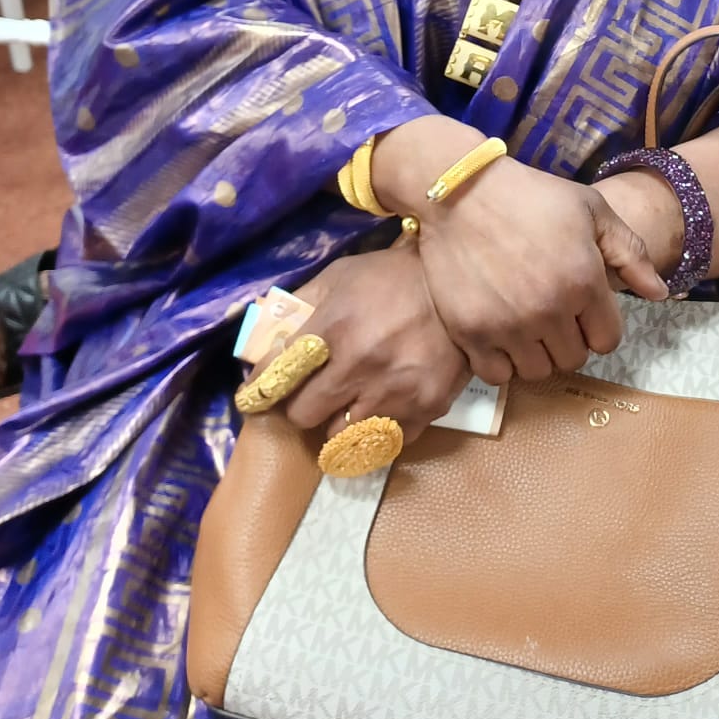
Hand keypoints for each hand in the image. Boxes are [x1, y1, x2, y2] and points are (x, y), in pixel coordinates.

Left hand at [282, 241, 471, 444]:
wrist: (462, 286)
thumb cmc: (392, 278)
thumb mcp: (340, 276)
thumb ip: (299, 305)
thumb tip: (262, 338)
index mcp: (334, 328)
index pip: (277, 377)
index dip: (262, 389)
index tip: (257, 396)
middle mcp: (361, 365)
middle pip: (305, 416)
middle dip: (302, 406)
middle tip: (312, 395)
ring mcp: (396, 391)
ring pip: (342, 437)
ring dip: (339, 423)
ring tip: (348, 404)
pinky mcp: (427, 407)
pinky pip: (386, 441)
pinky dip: (379, 431)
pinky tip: (382, 408)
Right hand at [423, 162, 666, 382]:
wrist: (462, 191)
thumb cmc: (531, 196)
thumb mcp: (591, 209)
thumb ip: (631, 253)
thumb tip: (660, 294)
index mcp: (584, 281)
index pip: (607, 340)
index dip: (599, 326)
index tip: (583, 309)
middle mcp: (548, 310)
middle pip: (573, 358)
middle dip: (569, 339)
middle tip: (553, 313)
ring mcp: (507, 325)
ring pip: (537, 371)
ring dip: (538, 353)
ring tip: (527, 324)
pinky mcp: (470, 332)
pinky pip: (497, 375)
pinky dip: (502, 362)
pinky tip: (501, 334)